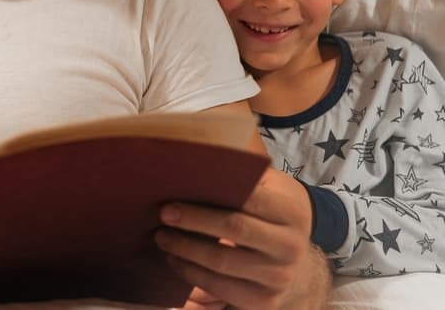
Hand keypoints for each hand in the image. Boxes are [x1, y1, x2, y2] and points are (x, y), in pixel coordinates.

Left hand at [155, 167, 329, 309]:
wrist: (295, 256)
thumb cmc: (270, 212)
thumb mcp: (269, 188)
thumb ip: (242, 176)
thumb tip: (195, 161)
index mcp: (291, 211)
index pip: (249, 197)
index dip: (213, 194)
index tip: (177, 194)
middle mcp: (290, 245)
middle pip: (234, 228)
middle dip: (193, 221)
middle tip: (163, 214)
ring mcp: (279, 276)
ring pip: (222, 262)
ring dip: (185, 250)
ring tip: (162, 237)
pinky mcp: (264, 301)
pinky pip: (221, 289)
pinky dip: (192, 274)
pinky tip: (175, 260)